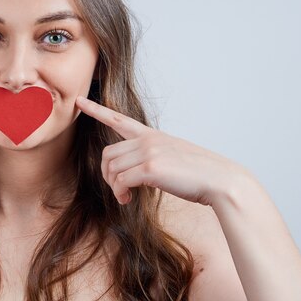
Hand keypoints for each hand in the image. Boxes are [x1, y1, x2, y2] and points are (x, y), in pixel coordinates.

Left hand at [75, 96, 249, 206]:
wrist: (220, 180)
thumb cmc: (197, 174)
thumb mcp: (171, 157)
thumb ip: (150, 157)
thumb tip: (131, 174)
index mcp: (151, 135)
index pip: (118, 118)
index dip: (96, 110)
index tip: (80, 101)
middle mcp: (147, 140)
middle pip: (108, 154)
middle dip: (107, 175)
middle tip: (119, 190)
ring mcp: (149, 152)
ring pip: (112, 169)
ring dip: (114, 187)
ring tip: (125, 197)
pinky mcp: (150, 168)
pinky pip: (120, 181)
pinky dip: (120, 193)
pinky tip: (128, 200)